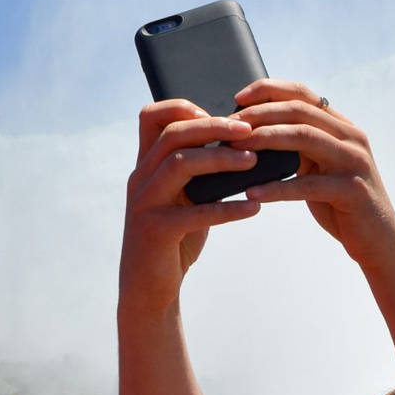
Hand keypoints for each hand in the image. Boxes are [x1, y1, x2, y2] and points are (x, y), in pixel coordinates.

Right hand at [118, 100, 263, 313]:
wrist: (147, 287)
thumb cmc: (173, 238)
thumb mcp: (183, 198)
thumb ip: (199, 173)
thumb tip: (243, 147)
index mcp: (145, 165)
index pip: (151, 117)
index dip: (183, 106)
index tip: (219, 115)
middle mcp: (140, 178)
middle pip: (173, 134)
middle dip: (213, 127)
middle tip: (249, 130)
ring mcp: (144, 203)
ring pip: (179, 164)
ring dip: (220, 159)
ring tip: (252, 161)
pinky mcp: (155, 231)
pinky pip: (194, 213)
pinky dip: (227, 209)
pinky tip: (253, 208)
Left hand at [233, 81, 394, 263]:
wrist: (378, 239)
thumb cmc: (341, 204)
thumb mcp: (321, 168)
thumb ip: (299, 148)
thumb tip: (254, 135)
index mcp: (342, 127)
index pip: (303, 95)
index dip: (269, 90)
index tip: (238, 98)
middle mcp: (351, 138)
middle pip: (300, 111)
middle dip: (260, 115)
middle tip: (229, 126)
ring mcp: (354, 162)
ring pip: (304, 138)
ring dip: (265, 139)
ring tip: (235, 149)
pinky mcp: (352, 191)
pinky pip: (307, 185)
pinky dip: (277, 188)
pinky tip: (253, 192)